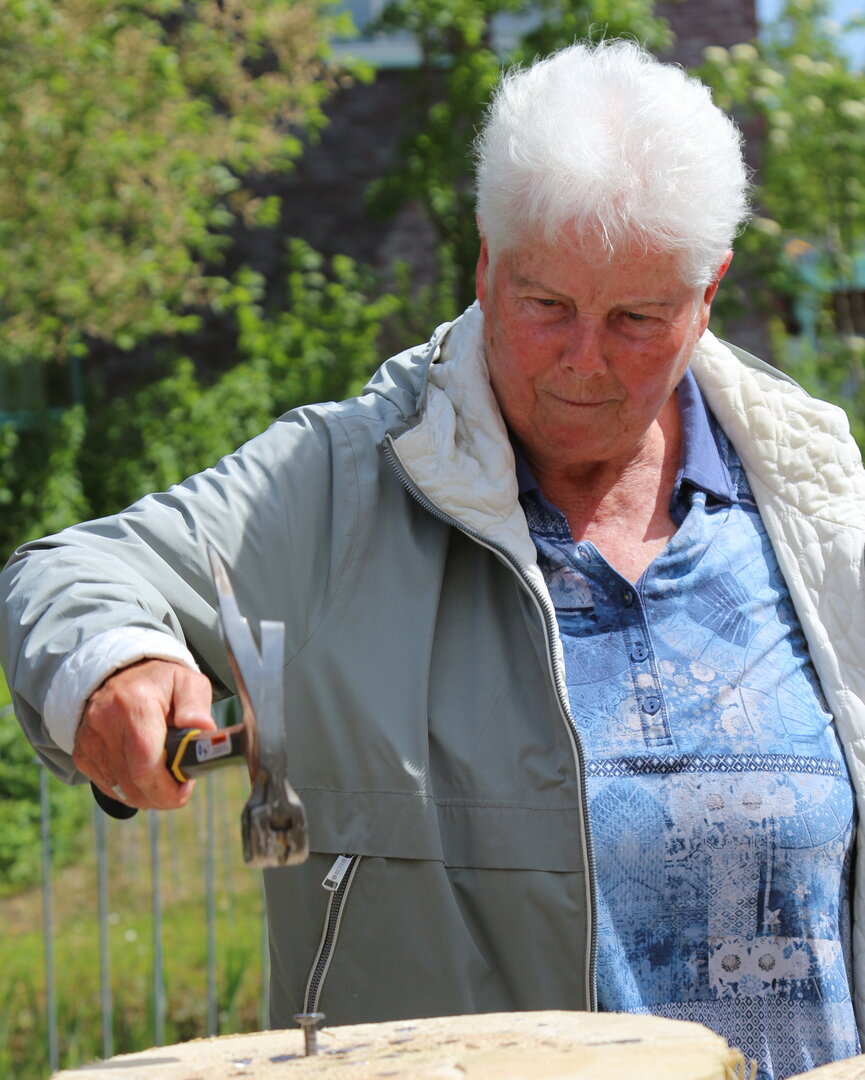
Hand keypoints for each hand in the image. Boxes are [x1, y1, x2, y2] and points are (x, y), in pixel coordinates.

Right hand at [74, 659, 214, 810]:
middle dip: (161, 795)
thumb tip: (202, 730)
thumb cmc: (160, 682)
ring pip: (120, 790)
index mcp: (135, 704)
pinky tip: (142, 772)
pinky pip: (109, 787)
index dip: (166, 789)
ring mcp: (90, 742)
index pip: (146, 764)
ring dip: (146, 793)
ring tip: (163, 774)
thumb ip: (197, 708)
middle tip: (179, 784)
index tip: (184, 789)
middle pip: (133, 784)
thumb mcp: (188, 683)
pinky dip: (129, 788)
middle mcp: (106, 724)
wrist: (120, 674)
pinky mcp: (82, 755)